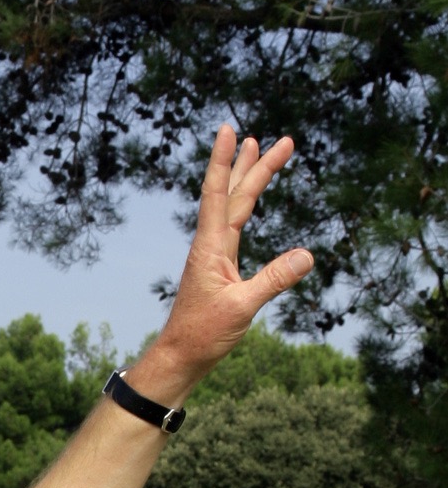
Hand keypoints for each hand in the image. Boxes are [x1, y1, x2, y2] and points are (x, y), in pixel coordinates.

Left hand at [140, 127, 310, 396]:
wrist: (180, 356)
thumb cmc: (203, 335)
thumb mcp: (243, 307)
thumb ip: (274, 280)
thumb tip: (308, 255)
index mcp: (211, 247)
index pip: (218, 193)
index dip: (224, 161)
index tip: (230, 130)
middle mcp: (210, 245)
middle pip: (232, 194)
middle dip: (252, 165)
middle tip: (275, 138)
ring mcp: (213, 255)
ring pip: (231, 207)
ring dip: (245, 179)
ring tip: (256, 150)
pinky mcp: (218, 267)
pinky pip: (232, 226)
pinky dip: (242, 207)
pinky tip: (246, 204)